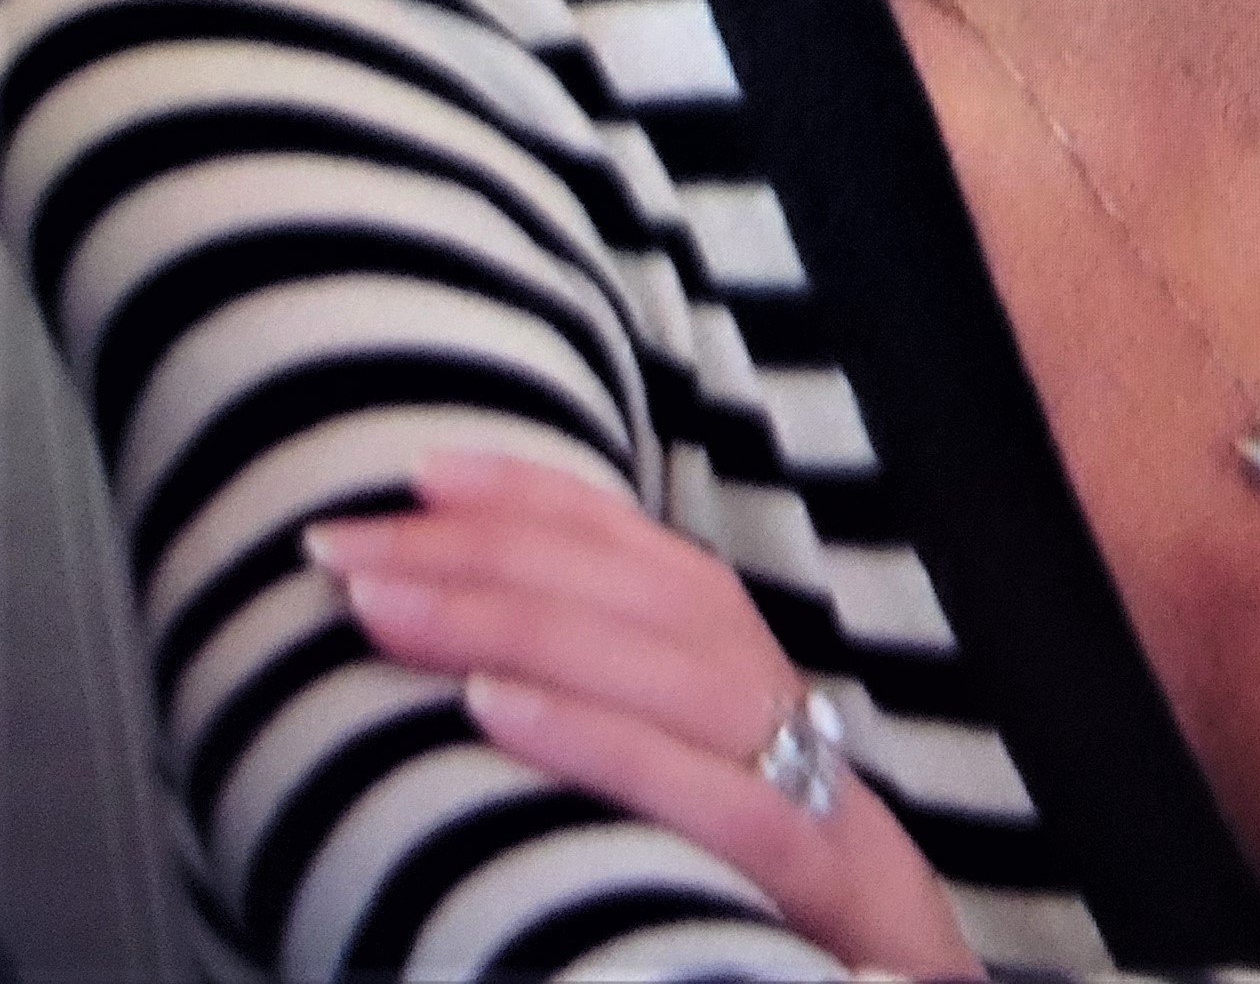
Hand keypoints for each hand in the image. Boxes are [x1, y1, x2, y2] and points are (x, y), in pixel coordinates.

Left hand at [307, 447, 982, 975]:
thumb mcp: (689, 784)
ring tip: (385, 611)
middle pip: (633, 591)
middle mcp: (772, 695)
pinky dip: (599, 739)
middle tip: (341, 547)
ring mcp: (802, 780)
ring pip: (663, 667)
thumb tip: (464, 653)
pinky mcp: (811, 874)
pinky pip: (706, 794)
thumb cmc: (767, 895)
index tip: (413, 471)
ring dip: (513, 623)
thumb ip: (611, 708)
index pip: (633, 546)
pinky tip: (493, 710)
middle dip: (479, 552)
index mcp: (739, 667)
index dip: (530, 494)